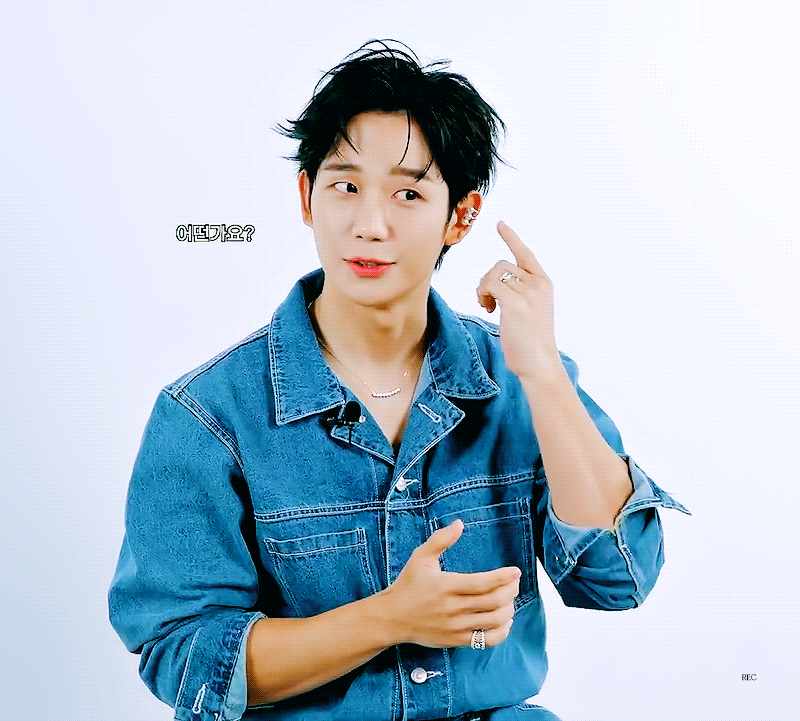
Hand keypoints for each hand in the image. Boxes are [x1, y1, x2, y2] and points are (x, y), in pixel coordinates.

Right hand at [381, 520, 519, 648]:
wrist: (392, 618)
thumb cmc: (408, 584)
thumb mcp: (420, 557)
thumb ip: (440, 540)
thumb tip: (460, 524)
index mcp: (446, 586)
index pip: (482, 583)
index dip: (503, 578)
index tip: (515, 571)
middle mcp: (453, 608)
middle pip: (493, 602)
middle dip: (510, 591)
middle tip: (515, 582)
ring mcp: (456, 627)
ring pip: (494, 621)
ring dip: (509, 609)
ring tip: (510, 598)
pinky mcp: (457, 640)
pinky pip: (487, 640)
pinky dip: (502, 631)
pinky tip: (505, 620)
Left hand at [476, 220, 559, 380]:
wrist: (539, 362)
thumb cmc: (531, 341)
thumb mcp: (530, 310)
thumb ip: (520, 292)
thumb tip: (495, 282)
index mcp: (544, 283)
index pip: (525, 254)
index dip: (511, 238)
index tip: (500, 224)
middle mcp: (538, 283)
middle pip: (501, 265)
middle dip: (487, 280)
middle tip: (487, 301)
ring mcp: (528, 293)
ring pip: (493, 274)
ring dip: (484, 289)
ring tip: (489, 307)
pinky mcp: (516, 304)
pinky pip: (489, 285)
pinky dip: (483, 294)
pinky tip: (489, 309)